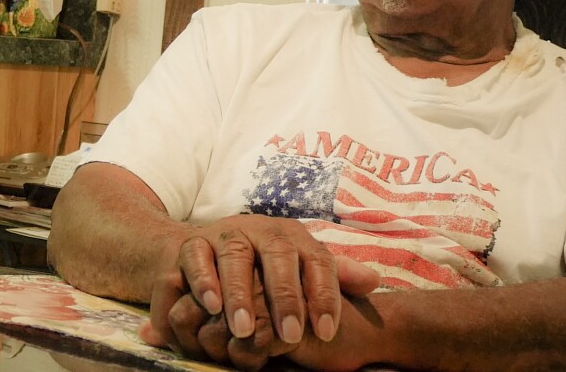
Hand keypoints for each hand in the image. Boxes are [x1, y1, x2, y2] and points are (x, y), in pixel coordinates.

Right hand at [140, 215, 378, 362]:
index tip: (327, 331)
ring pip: (235, 255)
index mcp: (292, 237)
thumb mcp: (296, 267)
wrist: (199, 248)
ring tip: (243, 329)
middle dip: (285, 296)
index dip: (324, 295)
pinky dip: (203, 280)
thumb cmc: (258, 266)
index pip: (317, 260)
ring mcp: (225, 234)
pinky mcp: (192, 243)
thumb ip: (333, 275)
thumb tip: (374, 281)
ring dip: (240, 292)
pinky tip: (210, 306)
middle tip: (290, 335)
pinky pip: (196, 257)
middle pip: (278, 254)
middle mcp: (261, 230)